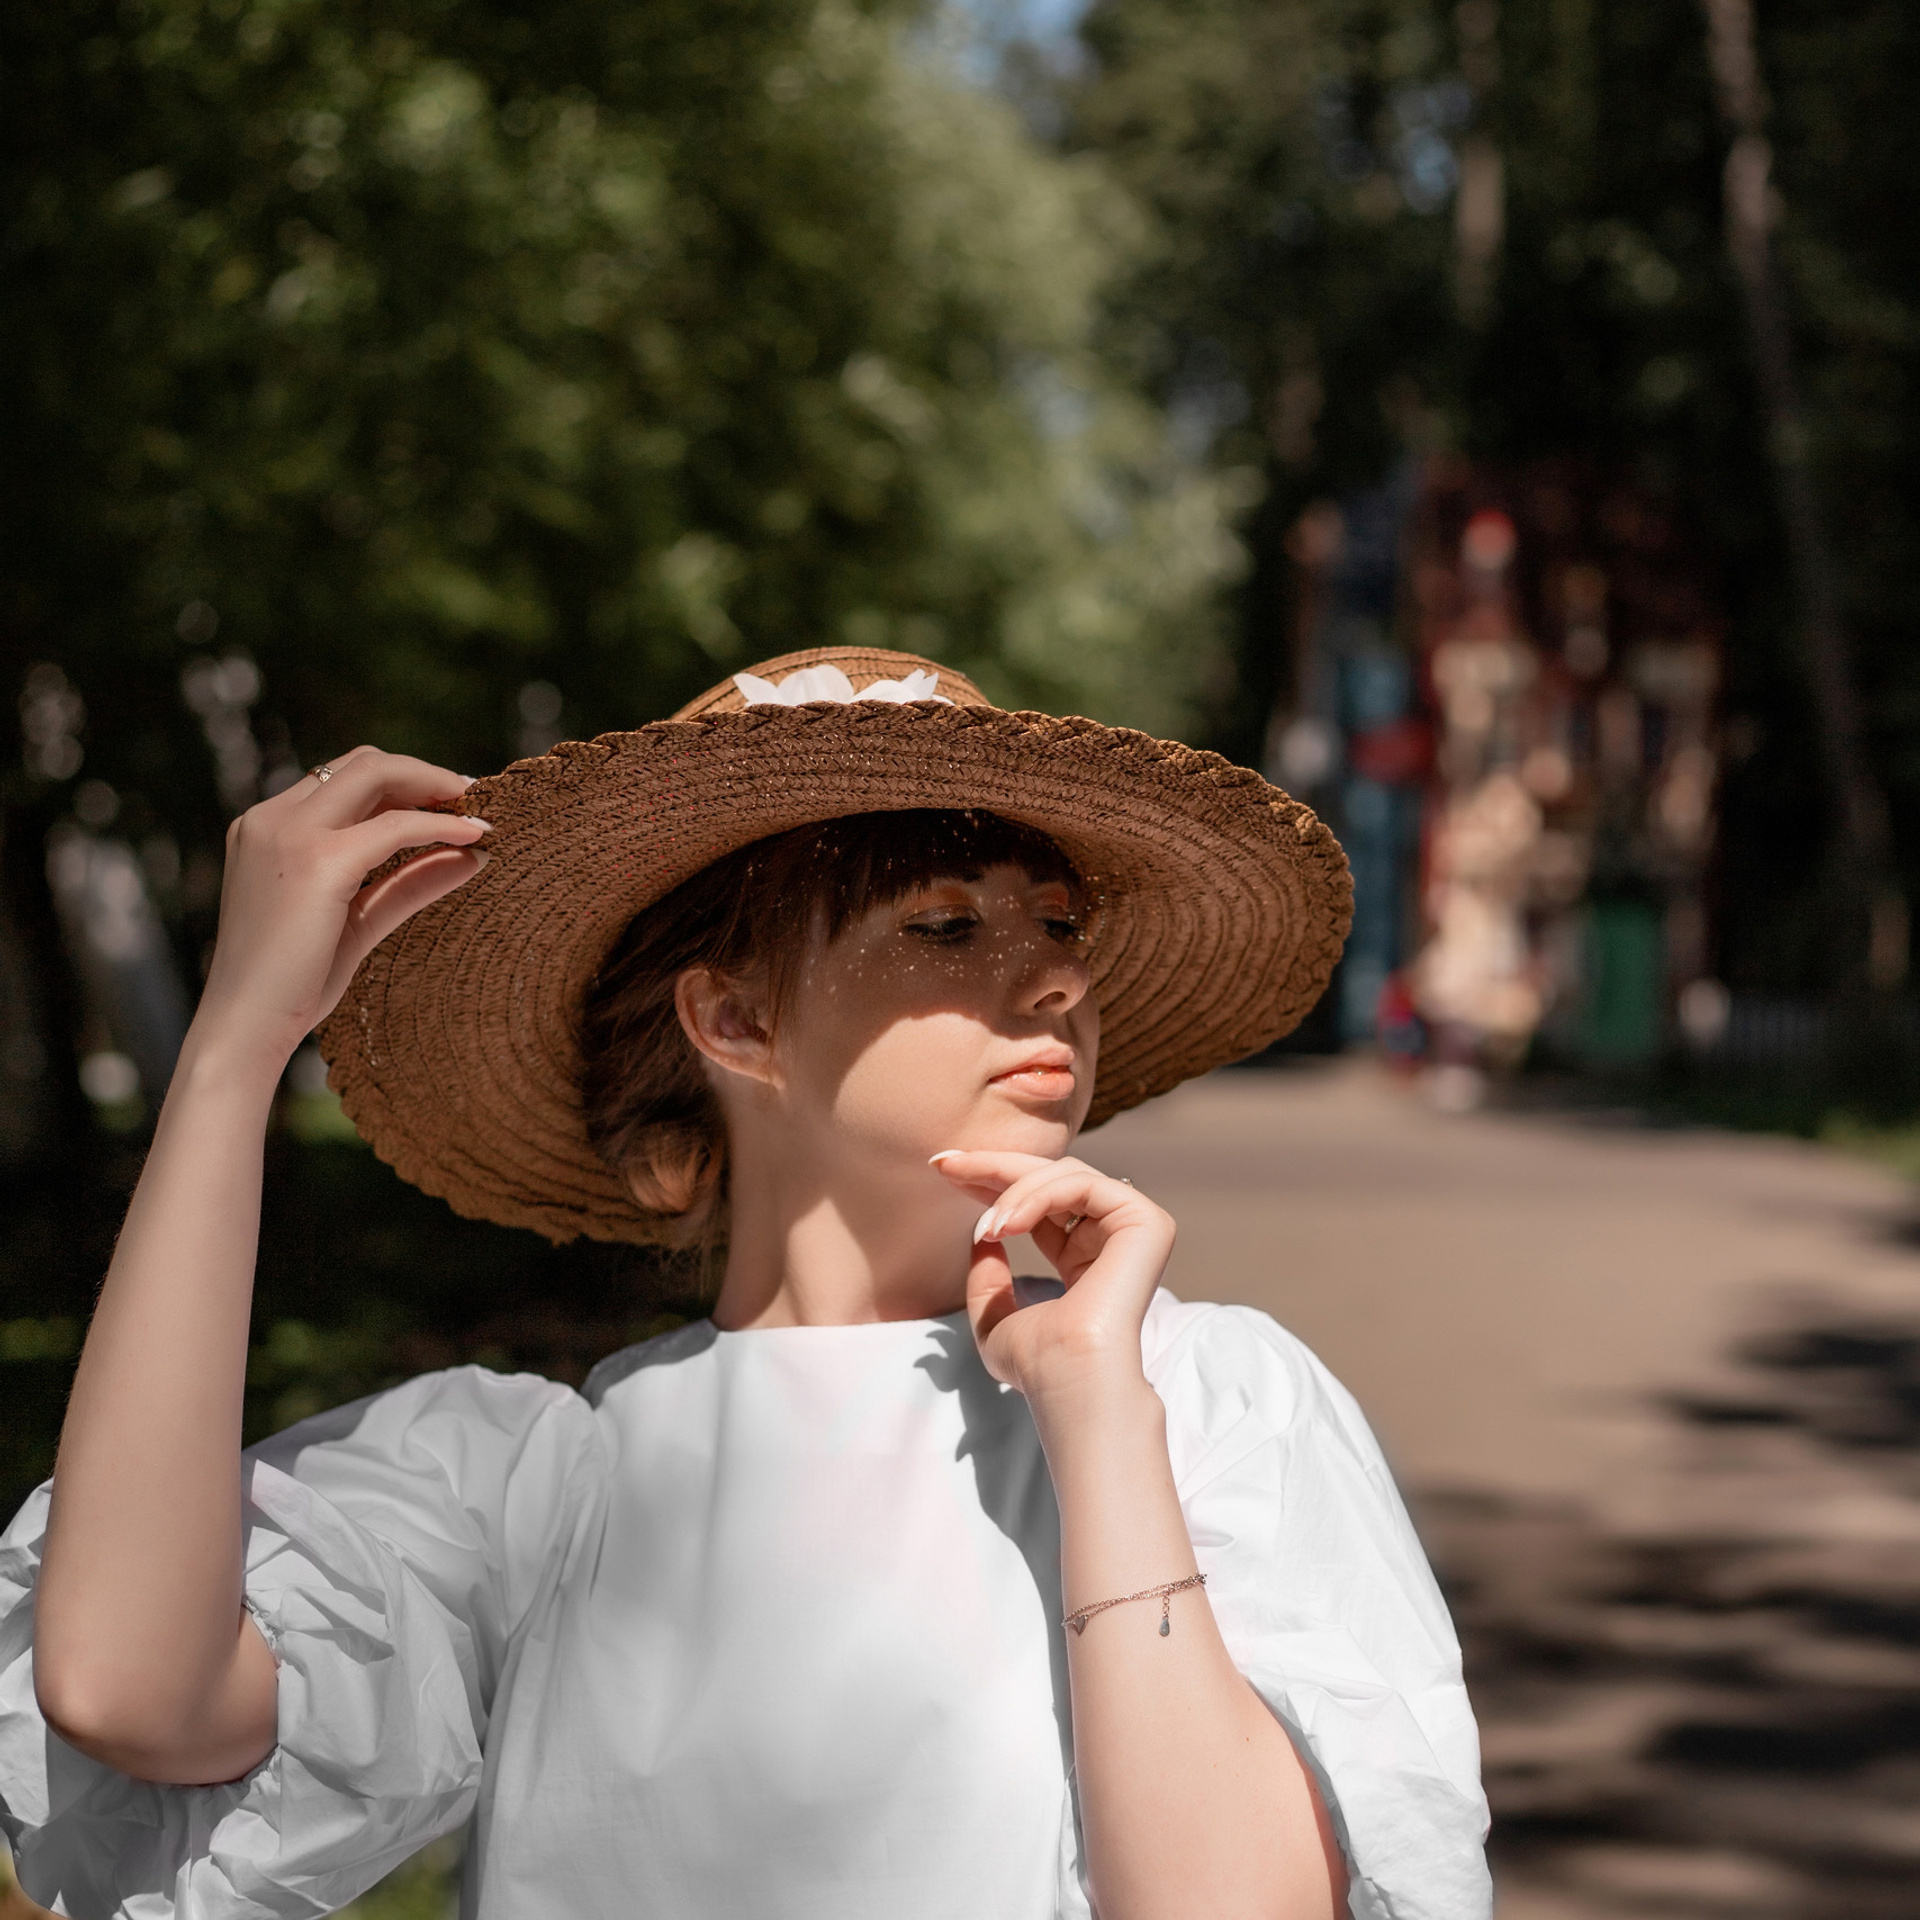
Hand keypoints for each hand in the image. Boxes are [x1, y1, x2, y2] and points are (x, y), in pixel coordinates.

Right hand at [192, 747, 488, 1074]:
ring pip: (376, 774)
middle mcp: (272, 820)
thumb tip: (473, 855)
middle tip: (471, 798)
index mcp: (267, 828)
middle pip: (361, 763)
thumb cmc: (293, 984)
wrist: (245, 1027)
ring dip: (434, 785)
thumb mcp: (357, 920)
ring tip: (477, 810)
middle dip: (422, 774)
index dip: (399, 783)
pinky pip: (396, 826)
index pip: (341, 779)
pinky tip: (476, 835)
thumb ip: (408, 882)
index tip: (446, 802)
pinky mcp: (319, 862)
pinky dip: (439, 825)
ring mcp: (289, 835)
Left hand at [931, 1151, 1173, 1406]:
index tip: (943, 1169)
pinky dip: (1036, 1196)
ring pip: (1064, 1172)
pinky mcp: (1146, 1221)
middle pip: (1051, 1175)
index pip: (1039, 1200)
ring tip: (986, 1229)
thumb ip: (989, 1280)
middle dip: (994, 1165)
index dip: (993, 1180)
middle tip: (944, 1163)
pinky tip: (1005, 1226)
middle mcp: (1111, 1237)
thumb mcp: (994, 1319)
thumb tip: (984, 1239)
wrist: (1068, 1379)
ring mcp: (1134, 1227)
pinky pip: (1082, 1183)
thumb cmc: (1036, 1365)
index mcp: (1085, 1258)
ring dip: (1012, 1191)